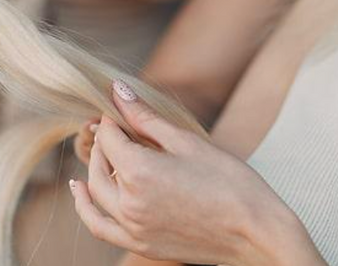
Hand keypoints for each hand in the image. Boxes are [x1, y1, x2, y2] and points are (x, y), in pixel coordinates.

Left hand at [70, 81, 315, 265]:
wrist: (256, 232)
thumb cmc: (230, 182)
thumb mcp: (187, 142)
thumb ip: (147, 119)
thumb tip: (118, 92)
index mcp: (139, 171)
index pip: (110, 136)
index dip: (112, 118)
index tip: (119, 107)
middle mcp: (128, 202)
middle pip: (98, 163)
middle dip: (102, 140)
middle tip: (115, 125)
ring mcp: (132, 228)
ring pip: (94, 194)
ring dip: (91, 169)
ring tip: (99, 152)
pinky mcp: (140, 245)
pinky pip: (99, 226)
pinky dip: (85, 208)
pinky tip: (81, 192)